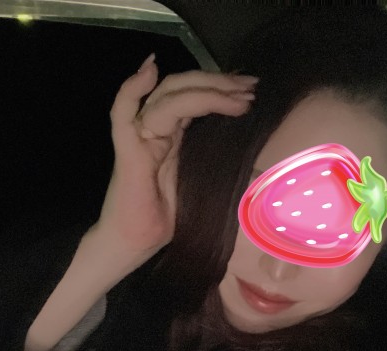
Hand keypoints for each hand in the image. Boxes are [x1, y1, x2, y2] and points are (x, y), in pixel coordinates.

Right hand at [94, 53, 257, 256]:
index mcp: (174, 137)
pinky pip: (122, 115)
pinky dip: (131, 90)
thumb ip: (225, 171)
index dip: (222, 91)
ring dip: (202, 88)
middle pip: (183, 89)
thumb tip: (263, 167)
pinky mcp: (128, 151)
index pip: (195, 99)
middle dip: (219, 83)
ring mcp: (141, 137)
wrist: (135, 245)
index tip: (252, 92)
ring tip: (237, 91)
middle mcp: (157, 130)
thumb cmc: (167, 222)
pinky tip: (149, 70)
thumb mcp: (207, 190)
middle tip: (251, 86)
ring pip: (166, 97)